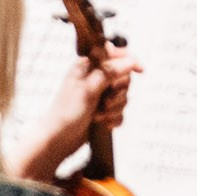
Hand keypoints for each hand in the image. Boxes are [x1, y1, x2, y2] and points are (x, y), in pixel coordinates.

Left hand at [21, 52, 141, 177]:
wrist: (56, 141)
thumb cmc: (66, 113)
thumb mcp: (88, 89)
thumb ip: (109, 73)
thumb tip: (130, 61)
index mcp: (87, 66)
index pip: (115, 54)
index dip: (129, 60)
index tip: (140, 71)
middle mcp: (94, 78)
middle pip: (123, 76)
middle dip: (119, 92)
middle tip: (106, 102)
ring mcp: (99, 94)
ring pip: (123, 95)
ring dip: (115, 107)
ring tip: (100, 116)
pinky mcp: (102, 109)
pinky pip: (120, 110)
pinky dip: (114, 117)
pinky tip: (104, 123)